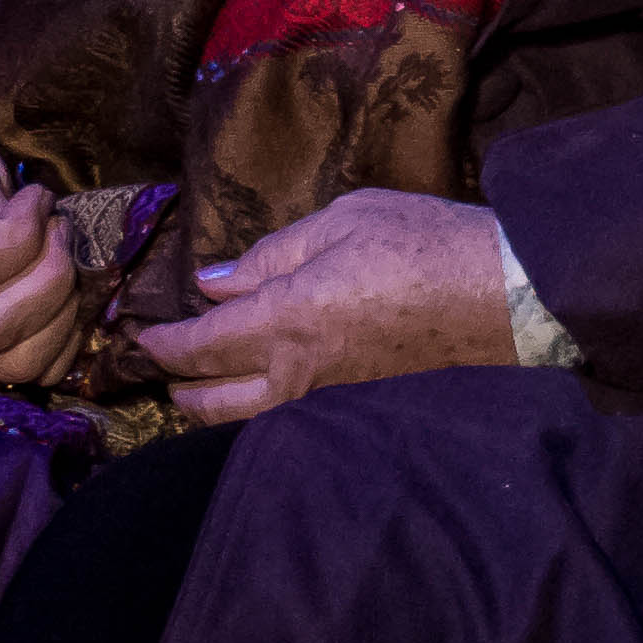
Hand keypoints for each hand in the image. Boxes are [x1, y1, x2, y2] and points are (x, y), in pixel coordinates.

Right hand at [0, 120, 90, 388]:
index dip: (20, 237)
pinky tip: (63, 296)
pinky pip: (27, 374)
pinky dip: (61, 342)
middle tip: (60, 228)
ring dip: (60, 312)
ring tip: (64, 260)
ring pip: (14, 363)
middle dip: (49, 275)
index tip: (39, 198)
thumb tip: (24, 234)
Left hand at [133, 187, 513, 426]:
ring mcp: (327, 399)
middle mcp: (296, 373)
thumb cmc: (424, 243)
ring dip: (211, 405)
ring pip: (245, 421)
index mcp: (285, 319)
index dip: (161, 345)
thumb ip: (272, 253)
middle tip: (161, 363)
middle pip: (211, 400)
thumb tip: (214, 283)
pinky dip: (253, 412)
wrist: (503, 297)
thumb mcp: (343, 220)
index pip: (198, 347)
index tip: (138, 336)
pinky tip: (255, 393)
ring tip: (197, 386)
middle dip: (177, 383)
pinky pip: (283, 421)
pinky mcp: (355, 408)